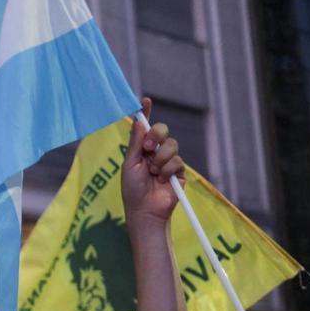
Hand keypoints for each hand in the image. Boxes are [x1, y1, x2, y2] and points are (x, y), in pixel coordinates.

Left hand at [121, 97, 184, 230]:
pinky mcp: (179, 171)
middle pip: (162, 130)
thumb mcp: (130, 164)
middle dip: (156, 135)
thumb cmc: (132, 190)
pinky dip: (167, 170)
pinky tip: (162, 180)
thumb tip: (138, 122)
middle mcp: (155, 153)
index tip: (145, 100)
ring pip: (171, 145)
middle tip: (148, 148)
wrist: (145, 210)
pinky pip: (177, 160)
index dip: (146, 113)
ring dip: (160, 159)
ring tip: (153, 173)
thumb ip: (136, 143)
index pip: (145, 128)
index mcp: (141, 150)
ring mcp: (168, 161)